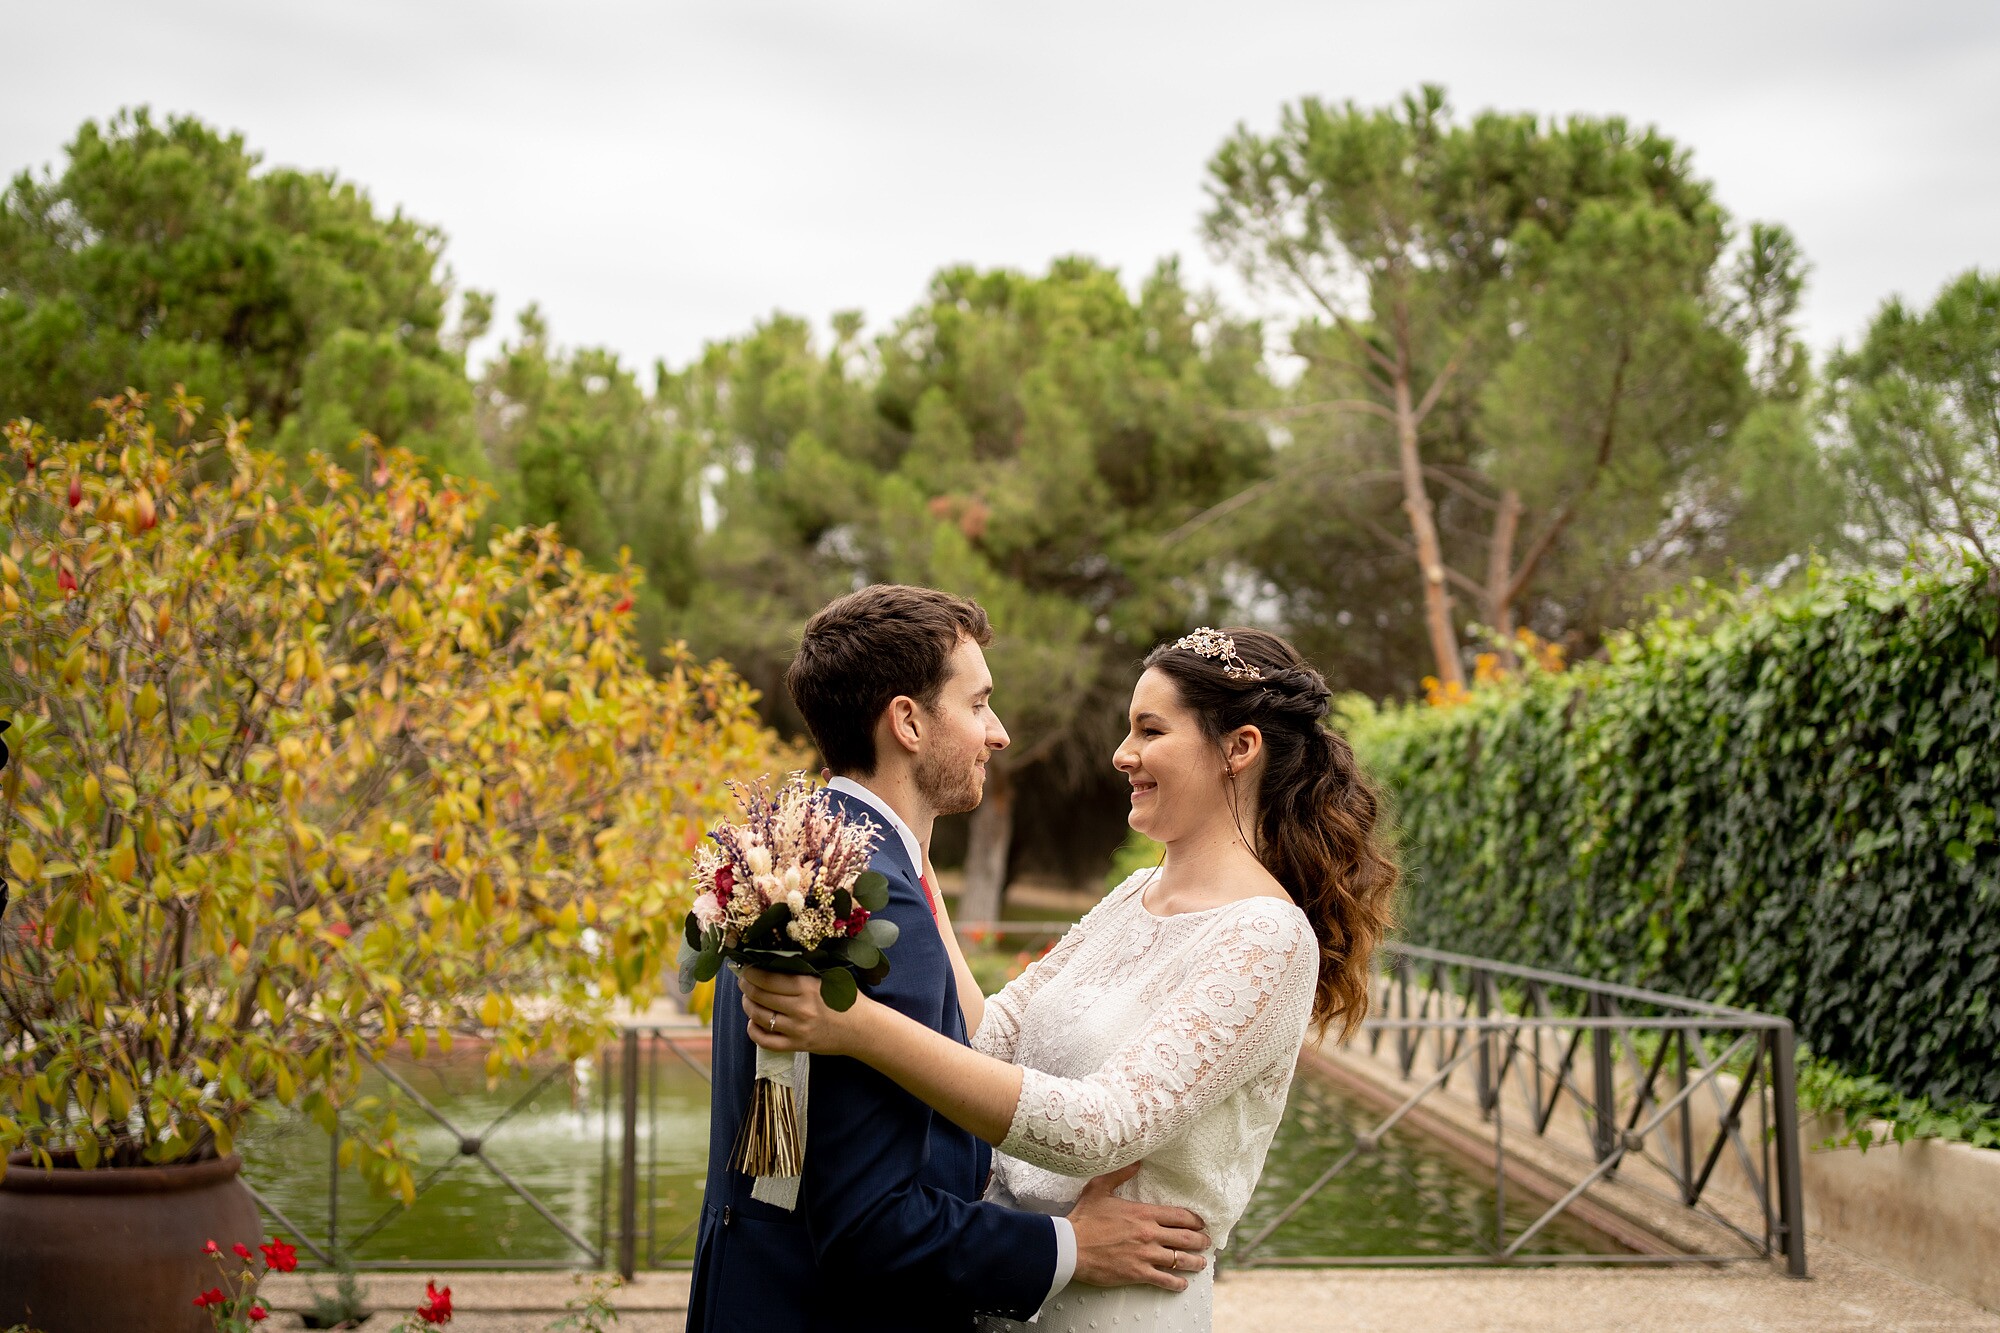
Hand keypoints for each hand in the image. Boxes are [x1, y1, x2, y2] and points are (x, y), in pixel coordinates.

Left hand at [740, 967, 868, 1056]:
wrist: (863, 1029)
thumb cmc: (847, 1000)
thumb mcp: (828, 979)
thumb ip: (804, 973)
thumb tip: (774, 964)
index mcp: (808, 986)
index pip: (769, 978)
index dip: (751, 973)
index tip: (746, 969)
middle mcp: (801, 1007)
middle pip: (760, 995)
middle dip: (746, 987)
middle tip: (744, 982)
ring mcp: (798, 1029)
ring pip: (760, 1016)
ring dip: (748, 1006)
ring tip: (748, 1000)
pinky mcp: (798, 1045)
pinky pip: (766, 1041)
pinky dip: (754, 1031)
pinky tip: (753, 1023)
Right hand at [1066, 1163, 1209, 1291]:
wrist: (1070, 1247)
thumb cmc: (1083, 1218)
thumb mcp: (1099, 1188)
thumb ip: (1120, 1174)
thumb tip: (1137, 1162)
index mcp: (1144, 1213)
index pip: (1179, 1216)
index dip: (1195, 1221)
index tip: (1201, 1224)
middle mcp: (1149, 1234)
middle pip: (1185, 1238)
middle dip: (1201, 1241)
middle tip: (1207, 1243)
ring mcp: (1145, 1255)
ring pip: (1179, 1260)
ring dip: (1194, 1262)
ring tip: (1201, 1264)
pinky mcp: (1137, 1274)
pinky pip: (1164, 1280)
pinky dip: (1177, 1283)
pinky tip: (1182, 1284)